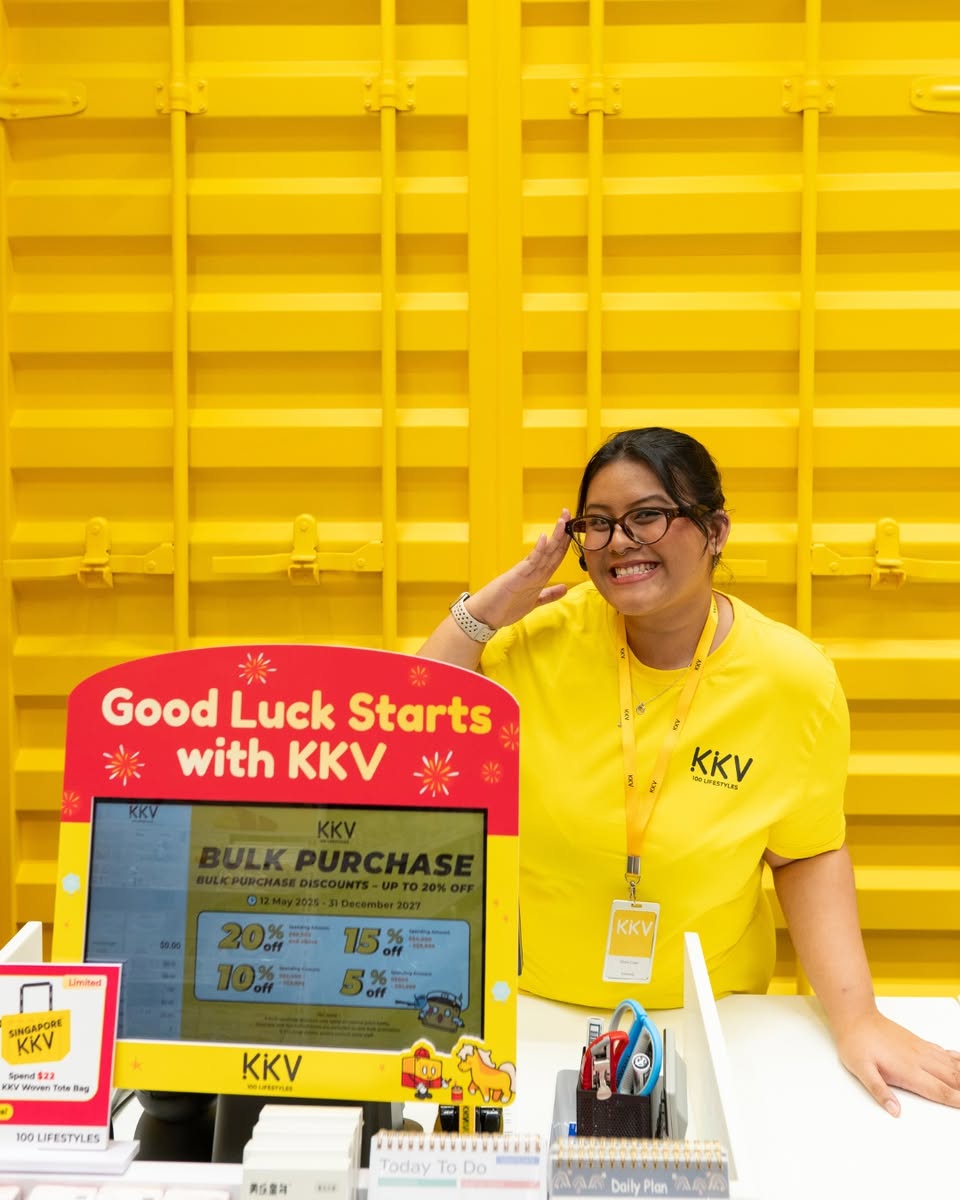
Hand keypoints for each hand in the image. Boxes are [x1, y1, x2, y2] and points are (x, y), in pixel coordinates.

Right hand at [467, 509, 572, 629]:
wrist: (484, 617)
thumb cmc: (504, 609)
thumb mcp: (533, 603)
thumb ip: (548, 595)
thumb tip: (564, 589)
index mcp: (539, 577)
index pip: (555, 556)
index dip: (565, 543)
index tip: (572, 528)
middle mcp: (533, 572)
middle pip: (552, 550)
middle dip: (562, 533)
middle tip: (567, 512)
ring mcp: (524, 573)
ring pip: (544, 553)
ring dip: (554, 537)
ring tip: (562, 521)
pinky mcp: (515, 577)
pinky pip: (530, 563)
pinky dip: (538, 550)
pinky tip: (544, 538)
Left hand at [835, 1008, 959, 1114]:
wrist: (855, 1016)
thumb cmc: (856, 1042)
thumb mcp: (861, 1069)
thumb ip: (879, 1090)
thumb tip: (894, 1110)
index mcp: (908, 1070)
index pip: (940, 1090)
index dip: (957, 1100)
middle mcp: (918, 1058)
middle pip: (952, 1077)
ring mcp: (919, 1049)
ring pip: (950, 1063)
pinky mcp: (917, 1041)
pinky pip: (942, 1052)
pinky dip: (955, 1059)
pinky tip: (958, 1060)